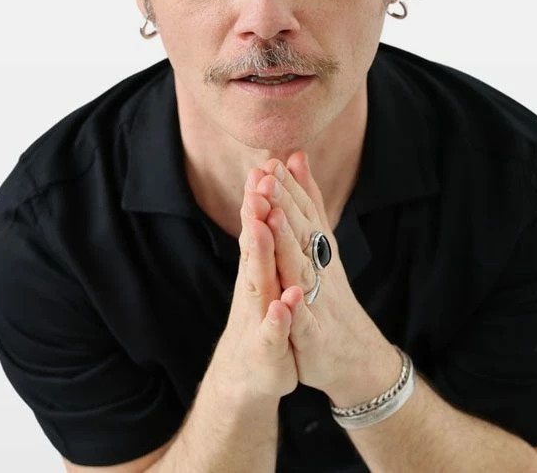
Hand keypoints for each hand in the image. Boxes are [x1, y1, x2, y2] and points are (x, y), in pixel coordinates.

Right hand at [209, 174, 298, 401]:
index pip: (258, 226)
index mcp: (260, 266)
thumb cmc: (267, 312)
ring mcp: (258, 317)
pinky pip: (273, 333)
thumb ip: (271, 225)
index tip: (264, 164)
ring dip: (260, 254)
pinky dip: (278, 318)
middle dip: (255, 215)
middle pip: (254, 246)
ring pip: (259, 282)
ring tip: (260, 226)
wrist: (252, 371)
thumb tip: (281, 178)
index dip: (261, 197)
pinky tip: (284, 303)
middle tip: (257, 182)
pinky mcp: (267, 350)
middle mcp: (255, 286)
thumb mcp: (272, 269)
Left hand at [247, 151, 392, 399]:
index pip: (302, 214)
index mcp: (317, 251)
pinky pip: (305, 323)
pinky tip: (290, 297)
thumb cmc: (331, 297)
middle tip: (268, 176)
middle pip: (302, 234)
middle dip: (284, 205)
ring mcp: (319, 303)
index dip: (287, 188)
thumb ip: (308, 201)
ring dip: (288, 245)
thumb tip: (296, 155)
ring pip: (300, 271)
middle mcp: (320, 271)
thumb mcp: (319, 244)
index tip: (271, 159)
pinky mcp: (314, 337)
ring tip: (273, 219)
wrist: (355, 356)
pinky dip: (297, 310)